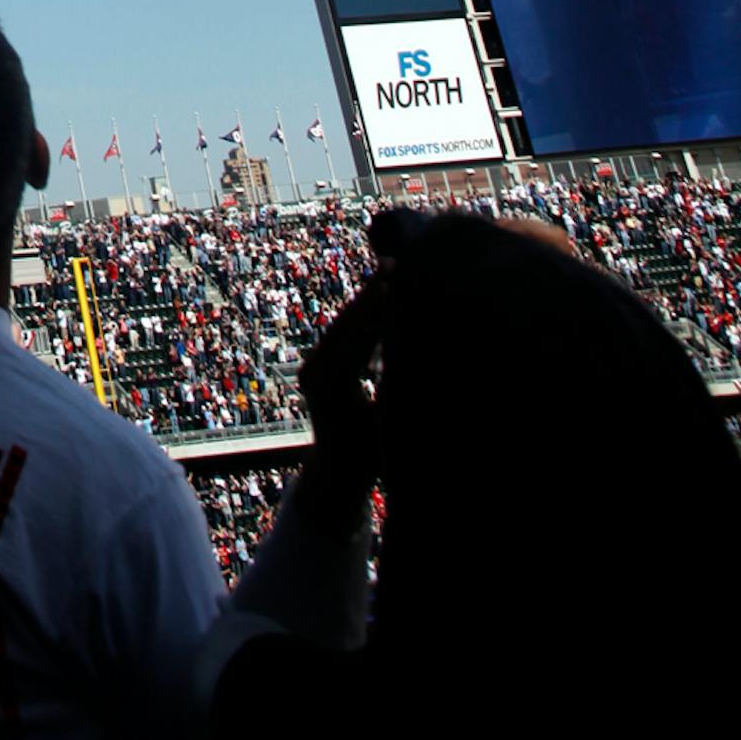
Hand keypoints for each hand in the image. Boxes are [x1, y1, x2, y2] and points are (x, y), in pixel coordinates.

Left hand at [293, 271, 391, 526]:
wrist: (336, 475)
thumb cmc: (370, 461)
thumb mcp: (389, 430)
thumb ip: (400, 396)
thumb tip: (427, 365)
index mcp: (329, 390)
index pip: (356, 343)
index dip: (378, 316)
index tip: (400, 288)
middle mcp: (314, 373)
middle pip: (347, 325)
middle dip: (373, 294)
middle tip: (398, 263)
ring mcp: (313, 366)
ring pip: (344, 323)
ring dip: (369, 296)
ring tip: (394, 266)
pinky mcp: (319, 363)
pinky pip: (343, 330)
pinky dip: (364, 310)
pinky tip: (385, 288)